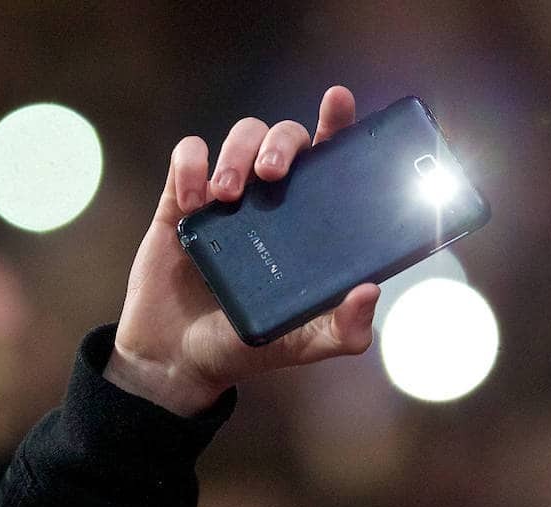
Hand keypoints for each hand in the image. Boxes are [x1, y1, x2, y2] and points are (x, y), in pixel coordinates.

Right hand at [103, 86, 380, 416]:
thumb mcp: (306, 345)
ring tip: (226, 196)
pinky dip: (190, 165)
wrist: (179, 360)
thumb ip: (345, 330)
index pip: (331, 159)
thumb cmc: (248, 345)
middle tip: (272, 174)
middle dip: (282, 141)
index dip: (338, 123)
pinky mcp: (182, 202)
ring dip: (235, 153)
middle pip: (286, 136)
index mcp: (311, 222)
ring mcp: (229, 197)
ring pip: (240, 135)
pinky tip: (192, 200)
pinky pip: (188, 155)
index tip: (338, 102)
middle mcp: (274, 200)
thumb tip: (371, 290)